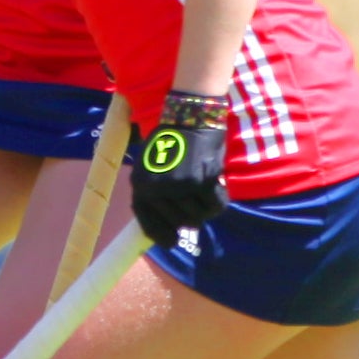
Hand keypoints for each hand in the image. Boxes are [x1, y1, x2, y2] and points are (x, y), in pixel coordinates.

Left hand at [131, 91, 231, 239]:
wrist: (190, 116)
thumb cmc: (170, 140)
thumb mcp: (149, 165)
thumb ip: (151, 192)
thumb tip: (161, 226)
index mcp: (139, 183)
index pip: (147, 221)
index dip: (159, 235)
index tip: (171, 243)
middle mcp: (157, 188)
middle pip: (177, 221)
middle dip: (187, 215)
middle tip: (194, 199)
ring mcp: (180, 185)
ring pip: (197, 217)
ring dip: (203, 206)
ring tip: (203, 187)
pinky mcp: (203, 180)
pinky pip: (215, 205)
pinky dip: (218, 198)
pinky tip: (216, 185)